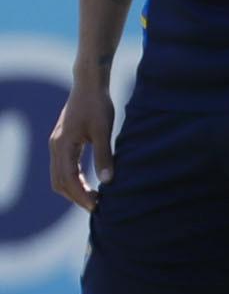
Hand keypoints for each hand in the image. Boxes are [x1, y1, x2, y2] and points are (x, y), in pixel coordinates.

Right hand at [48, 77, 113, 210]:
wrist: (88, 85)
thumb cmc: (97, 105)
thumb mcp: (103, 131)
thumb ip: (104, 156)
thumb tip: (107, 181)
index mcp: (63, 145)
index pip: (68, 179)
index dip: (81, 195)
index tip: (96, 207)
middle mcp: (55, 146)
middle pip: (59, 181)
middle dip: (76, 197)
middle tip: (97, 208)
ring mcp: (57, 145)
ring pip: (59, 176)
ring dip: (74, 190)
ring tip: (94, 200)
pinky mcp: (62, 143)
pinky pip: (63, 167)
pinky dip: (74, 180)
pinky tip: (89, 185)